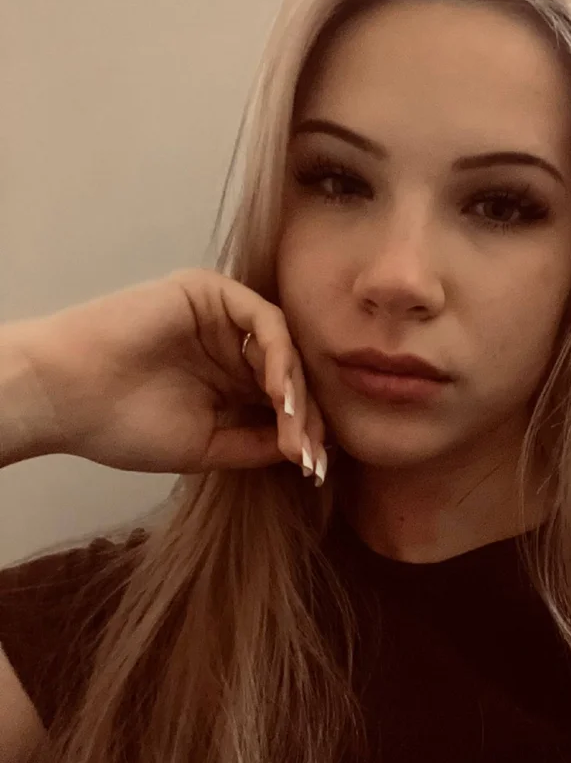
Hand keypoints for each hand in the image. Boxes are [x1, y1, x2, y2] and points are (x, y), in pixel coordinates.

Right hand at [12, 268, 325, 477]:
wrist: (64, 397)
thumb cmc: (122, 425)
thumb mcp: (205, 445)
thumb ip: (255, 443)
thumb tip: (307, 450)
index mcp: (230, 379)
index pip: (282, 400)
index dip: (303, 433)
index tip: (314, 470)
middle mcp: (232, 344)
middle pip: (290, 373)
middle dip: (306, 416)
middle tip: (312, 455)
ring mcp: (223, 316)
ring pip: (283, 348)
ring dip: (295, 390)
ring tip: (296, 430)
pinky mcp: (211, 292)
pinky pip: (264, 320)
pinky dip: (279, 357)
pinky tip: (280, 395)